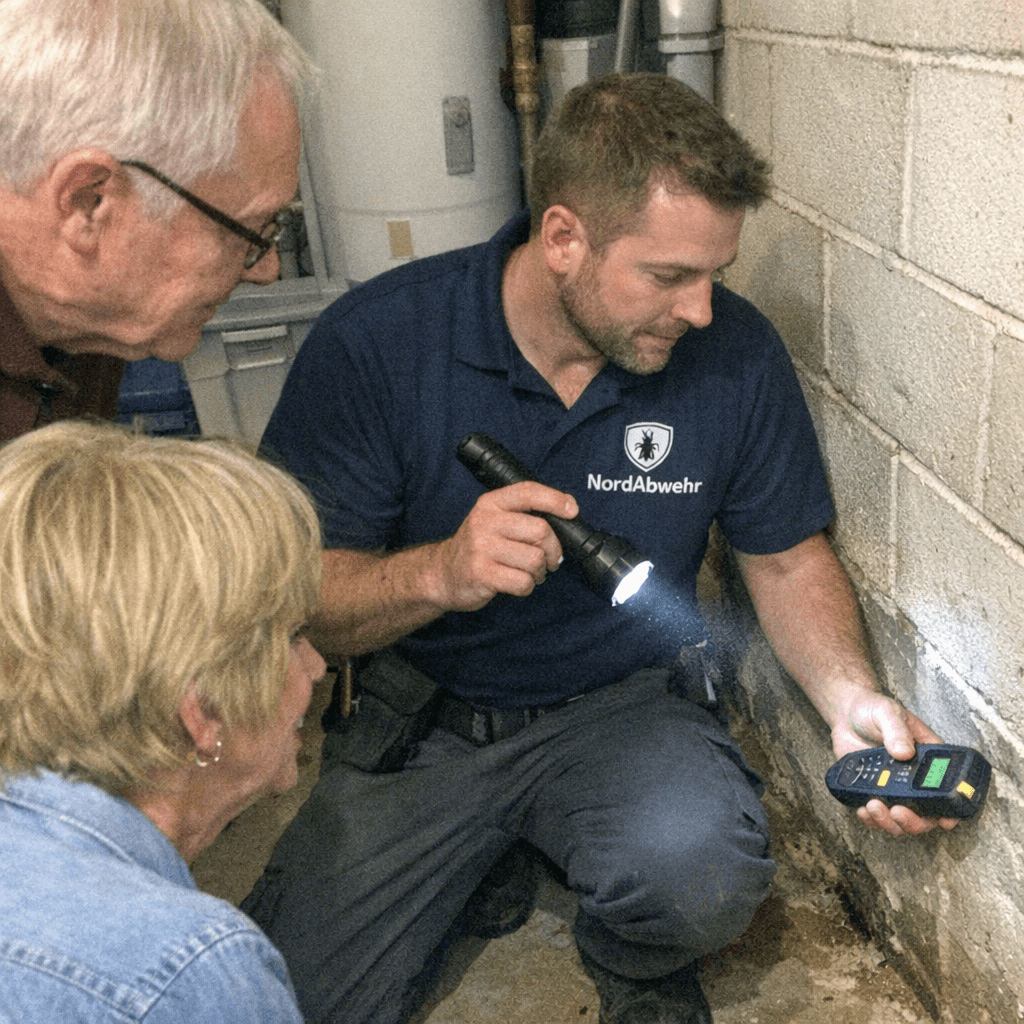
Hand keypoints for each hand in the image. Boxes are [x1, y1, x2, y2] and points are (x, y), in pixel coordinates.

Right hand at [432, 482, 577, 611]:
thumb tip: (566, 514)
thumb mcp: (494, 521)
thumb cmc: (479, 548)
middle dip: (553, 551)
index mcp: (491, 504)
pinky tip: (516, 583)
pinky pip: (523, 582)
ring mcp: (481, 548)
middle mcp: (485, 521)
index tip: (571, 511)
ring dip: (539, 572)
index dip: (555, 500)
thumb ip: (523, 516)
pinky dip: (527, 586)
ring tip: (529, 573)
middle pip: (540, 531)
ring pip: (534, 560)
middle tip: (549, 560)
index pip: (528, 492)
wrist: (443, 573)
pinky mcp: (481, 573)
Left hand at [832, 689, 959, 836]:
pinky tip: (863, 810)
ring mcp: (893, 787)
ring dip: (889, 822)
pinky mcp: (872, 790)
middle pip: (924, 815)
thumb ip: (897, 731)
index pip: (947, 789)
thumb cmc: (873, 709)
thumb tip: (904, 752)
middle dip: (913, 821)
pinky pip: (876, 814)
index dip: (950, 810)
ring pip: (899, 820)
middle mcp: (914, 779)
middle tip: (897, 811)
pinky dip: (871, 818)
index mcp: (928, 760)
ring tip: (873, 807)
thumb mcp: (888, 713)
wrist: (845, 713)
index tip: (945, 820)